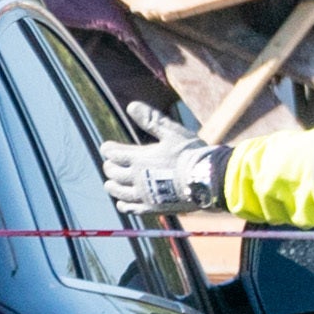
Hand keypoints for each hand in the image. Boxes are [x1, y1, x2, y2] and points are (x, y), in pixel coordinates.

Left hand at [102, 104, 225, 216]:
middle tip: (110, 163)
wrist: (208, 180)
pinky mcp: (153, 207)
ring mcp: (144, 194)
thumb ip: (151, 120)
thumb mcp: (173, 132)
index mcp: (140, 158)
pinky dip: (124, 205)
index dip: (108, 149)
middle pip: (114, 173)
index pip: (115, 154)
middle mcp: (137, 178)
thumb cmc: (192, 154)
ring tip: (110, 183)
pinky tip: (122, 204)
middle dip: (110, 166)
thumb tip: (131, 106)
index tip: (106, 147)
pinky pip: (132, 208)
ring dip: (112, 186)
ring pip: (118, 192)